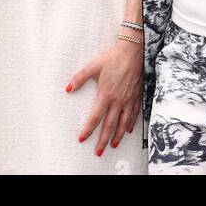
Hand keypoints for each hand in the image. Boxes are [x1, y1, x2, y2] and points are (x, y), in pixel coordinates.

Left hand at [66, 39, 141, 155]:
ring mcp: (129, 100)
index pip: (95, 117)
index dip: (88, 129)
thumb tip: (68, 88)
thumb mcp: (93, 66)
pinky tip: (128, 130)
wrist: (133, 53)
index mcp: (106, 95)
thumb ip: (79, 78)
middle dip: (103, 140)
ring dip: (118, 136)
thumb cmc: (112, 58)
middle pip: (110, 125)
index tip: (82, 139)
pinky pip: (134, 115)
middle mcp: (118, 101)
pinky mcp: (136, 97)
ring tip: (113, 145)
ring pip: (123, 123)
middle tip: (99, 152)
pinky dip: (130, 124)